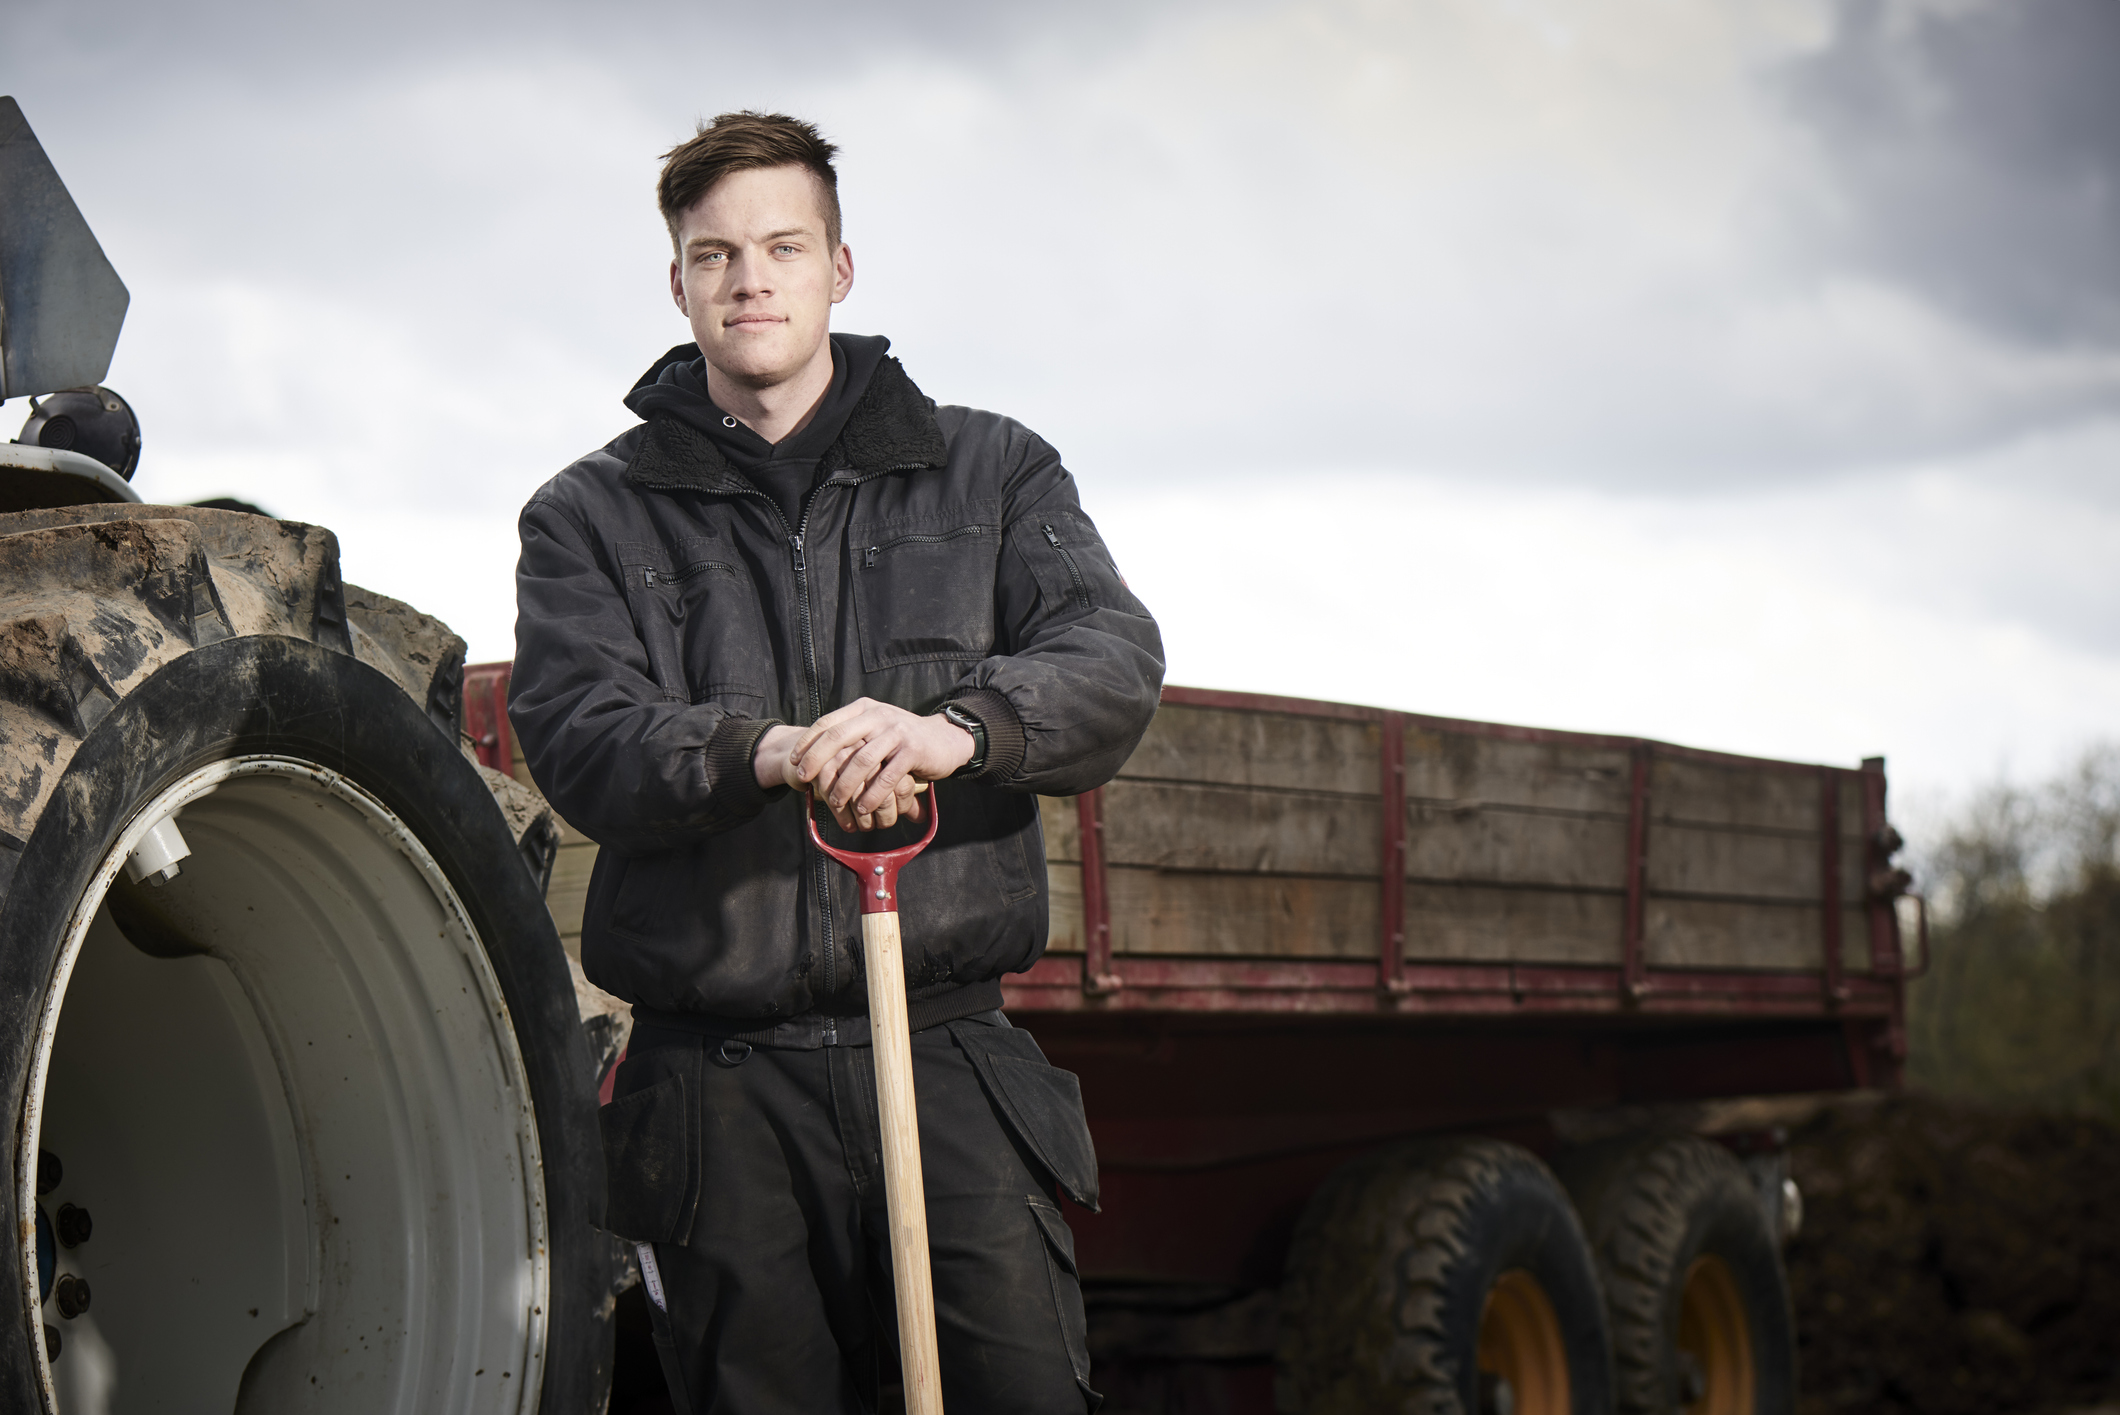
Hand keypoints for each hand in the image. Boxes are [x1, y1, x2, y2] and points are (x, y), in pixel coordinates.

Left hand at [777, 699, 975, 830]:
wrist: (946, 739)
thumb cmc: (904, 738)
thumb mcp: (877, 727)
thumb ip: (852, 734)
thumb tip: (814, 753)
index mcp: (865, 709)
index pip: (828, 723)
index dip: (807, 742)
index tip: (794, 762)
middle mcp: (878, 716)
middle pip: (838, 737)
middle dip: (816, 760)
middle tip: (804, 779)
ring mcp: (896, 732)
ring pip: (861, 761)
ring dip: (845, 785)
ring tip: (835, 802)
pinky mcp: (912, 751)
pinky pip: (886, 777)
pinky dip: (872, 795)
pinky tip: (863, 808)